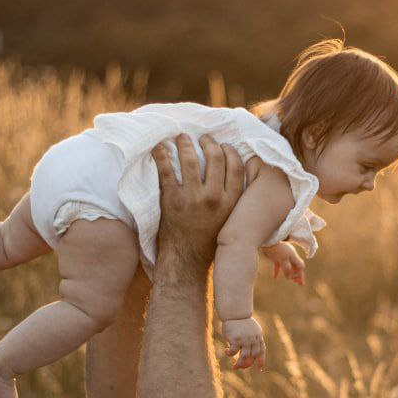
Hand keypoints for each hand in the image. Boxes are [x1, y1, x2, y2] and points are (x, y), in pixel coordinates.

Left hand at [151, 133, 247, 262]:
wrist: (186, 260)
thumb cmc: (210, 238)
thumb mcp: (230, 219)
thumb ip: (234, 197)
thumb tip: (238, 171)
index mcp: (231, 202)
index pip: (236, 165)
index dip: (229, 151)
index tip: (223, 146)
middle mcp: (214, 198)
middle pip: (215, 157)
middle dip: (209, 142)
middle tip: (203, 139)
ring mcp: (192, 198)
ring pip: (190, 159)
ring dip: (185, 143)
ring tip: (181, 138)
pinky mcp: (171, 200)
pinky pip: (166, 170)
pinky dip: (161, 155)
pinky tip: (160, 147)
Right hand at [221, 317, 264, 370]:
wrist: (235, 313)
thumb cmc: (242, 321)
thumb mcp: (252, 330)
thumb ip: (254, 339)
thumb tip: (252, 353)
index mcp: (258, 337)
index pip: (261, 351)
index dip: (261, 361)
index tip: (259, 369)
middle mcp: (253, 339)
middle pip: (253, 356)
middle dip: (247, 364)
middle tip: (242, 367)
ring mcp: (245, 340)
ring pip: (244, 357)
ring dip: (239, 364)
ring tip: (235, 367)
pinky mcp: (236, 340)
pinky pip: (233, 352)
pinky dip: (229, 354)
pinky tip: (226, 351)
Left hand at [260, 242, 305, 285]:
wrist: (266, 241)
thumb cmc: (276, 249)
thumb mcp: (282, 260)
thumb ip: (287, 269)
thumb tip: (289, 278)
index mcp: (293, 256)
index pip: (300, 266)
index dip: (300, 274)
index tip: (297, 280)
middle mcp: (290, 256)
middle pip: (296, 267)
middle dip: (298, 276)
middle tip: (301, 284)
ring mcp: (283, 257)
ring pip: (289, 267)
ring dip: (290, 274)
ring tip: (291, 280)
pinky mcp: (276, 257)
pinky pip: (278, 266)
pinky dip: (277, 272)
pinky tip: (275, 278)